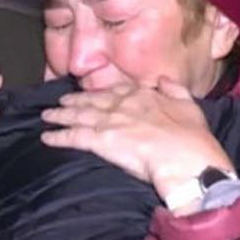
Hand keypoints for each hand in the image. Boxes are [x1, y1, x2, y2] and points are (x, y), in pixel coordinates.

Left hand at [40, 77, 234, 198]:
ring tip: (47, 116)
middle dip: (74, 101)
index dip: (100, 92)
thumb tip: (163, 79)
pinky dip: (58, 137)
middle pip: (91, 100)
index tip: (91, 93)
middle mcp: (123, 104)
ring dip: (60, 115)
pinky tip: (46, 137)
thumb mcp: (189, 105)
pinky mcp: (101, 141)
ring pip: (78, 115)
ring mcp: (110, 121)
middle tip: (60, 101)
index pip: (116, 91)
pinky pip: (74, 137)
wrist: (188, 159)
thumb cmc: (193, 138)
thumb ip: (174, 89)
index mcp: (143, 95)